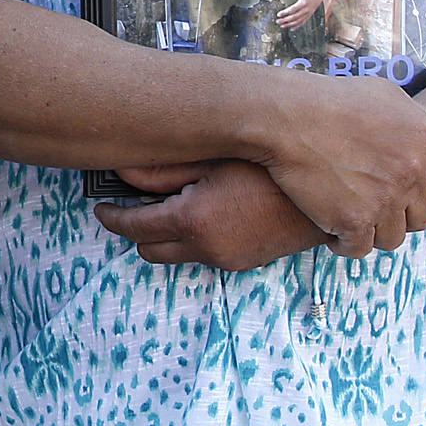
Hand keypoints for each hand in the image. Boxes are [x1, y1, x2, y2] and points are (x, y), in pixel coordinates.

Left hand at [95, 159, 325, 270]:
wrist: (324, 193)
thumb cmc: (268, 167)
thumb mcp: (209, 161)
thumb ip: (160, 171)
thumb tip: (118, 171)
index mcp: (193, 222)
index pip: (133, 228)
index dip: (111, 216)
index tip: (101, 205)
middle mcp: (208, 249)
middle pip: (149, 250)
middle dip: (134, 229)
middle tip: (131, 202)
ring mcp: (228, 261)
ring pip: (175, 256)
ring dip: (163, 235)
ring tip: (166, 202)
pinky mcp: (243, 264)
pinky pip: (203, 256)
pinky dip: (190, 239)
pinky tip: (200, 210)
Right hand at [256, 83, 425, 257]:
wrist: (285, 116)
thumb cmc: (333, 101)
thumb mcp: (389, 98)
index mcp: (425, 145)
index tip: (410, 197)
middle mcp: (411, 174)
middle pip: (421, 217)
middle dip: (400, 215)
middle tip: (373, 205)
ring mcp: (383, 199)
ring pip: (392, 237)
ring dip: (373, 232)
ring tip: (352, 218)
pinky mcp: (352, 219)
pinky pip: (359, 248)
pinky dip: (345, 243)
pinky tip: (332, 229)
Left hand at [274, 0, 328, 29]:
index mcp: (304, 2)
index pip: (292, 9)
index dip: (285, 13)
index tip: (279, 14)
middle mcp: (306, 9)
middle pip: (294, 17)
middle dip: (285, 20)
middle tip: (278, 21)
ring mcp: (309, 13)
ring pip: (298, 21)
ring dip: (290, 24)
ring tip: (283, 25)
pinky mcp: (310, 14)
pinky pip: (303, 22)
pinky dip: (298, 26)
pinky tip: (292, 28)